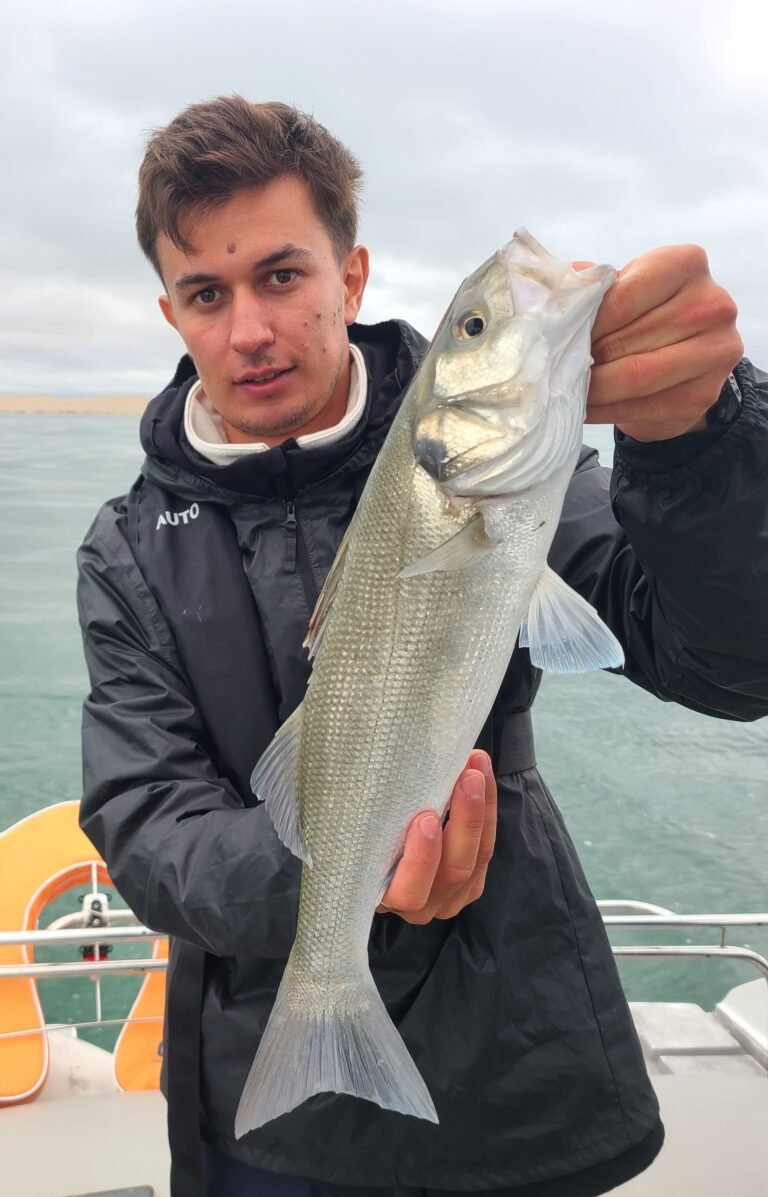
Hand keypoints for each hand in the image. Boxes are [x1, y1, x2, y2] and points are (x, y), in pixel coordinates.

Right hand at [376, 751, 496, 923]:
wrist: (388, 832)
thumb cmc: (365, 832)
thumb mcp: (364, 831)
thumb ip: (371, 819)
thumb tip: (377, 778)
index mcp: (386, 897)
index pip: (408, 892)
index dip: (420, 860)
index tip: (426, 819)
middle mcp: (419, 904)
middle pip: (452, 872)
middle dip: (464, 822)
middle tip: (467, 779)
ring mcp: (449, 896)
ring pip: (477, 858)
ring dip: (481, 809)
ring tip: (477, 769)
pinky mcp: (472, 882)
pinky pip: (486, 847)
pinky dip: (487, 809)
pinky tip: (483, 777)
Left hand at [578, 246, 742, 441]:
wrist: (685, 362)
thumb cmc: (646, 316)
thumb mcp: (625, 288)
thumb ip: (595, 286)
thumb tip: (562, 285)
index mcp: (686, 264)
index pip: (622, 298)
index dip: (585, 323)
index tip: (560, 338)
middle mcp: (711, 304)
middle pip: (627, 340)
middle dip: (585, 358)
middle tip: (556, 369)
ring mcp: (714, 352)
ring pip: (635, 376)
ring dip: (593, 388)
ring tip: (567, 389)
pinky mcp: (704, 394)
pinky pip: (642, 405)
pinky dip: (606, 410)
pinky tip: (586, 407)